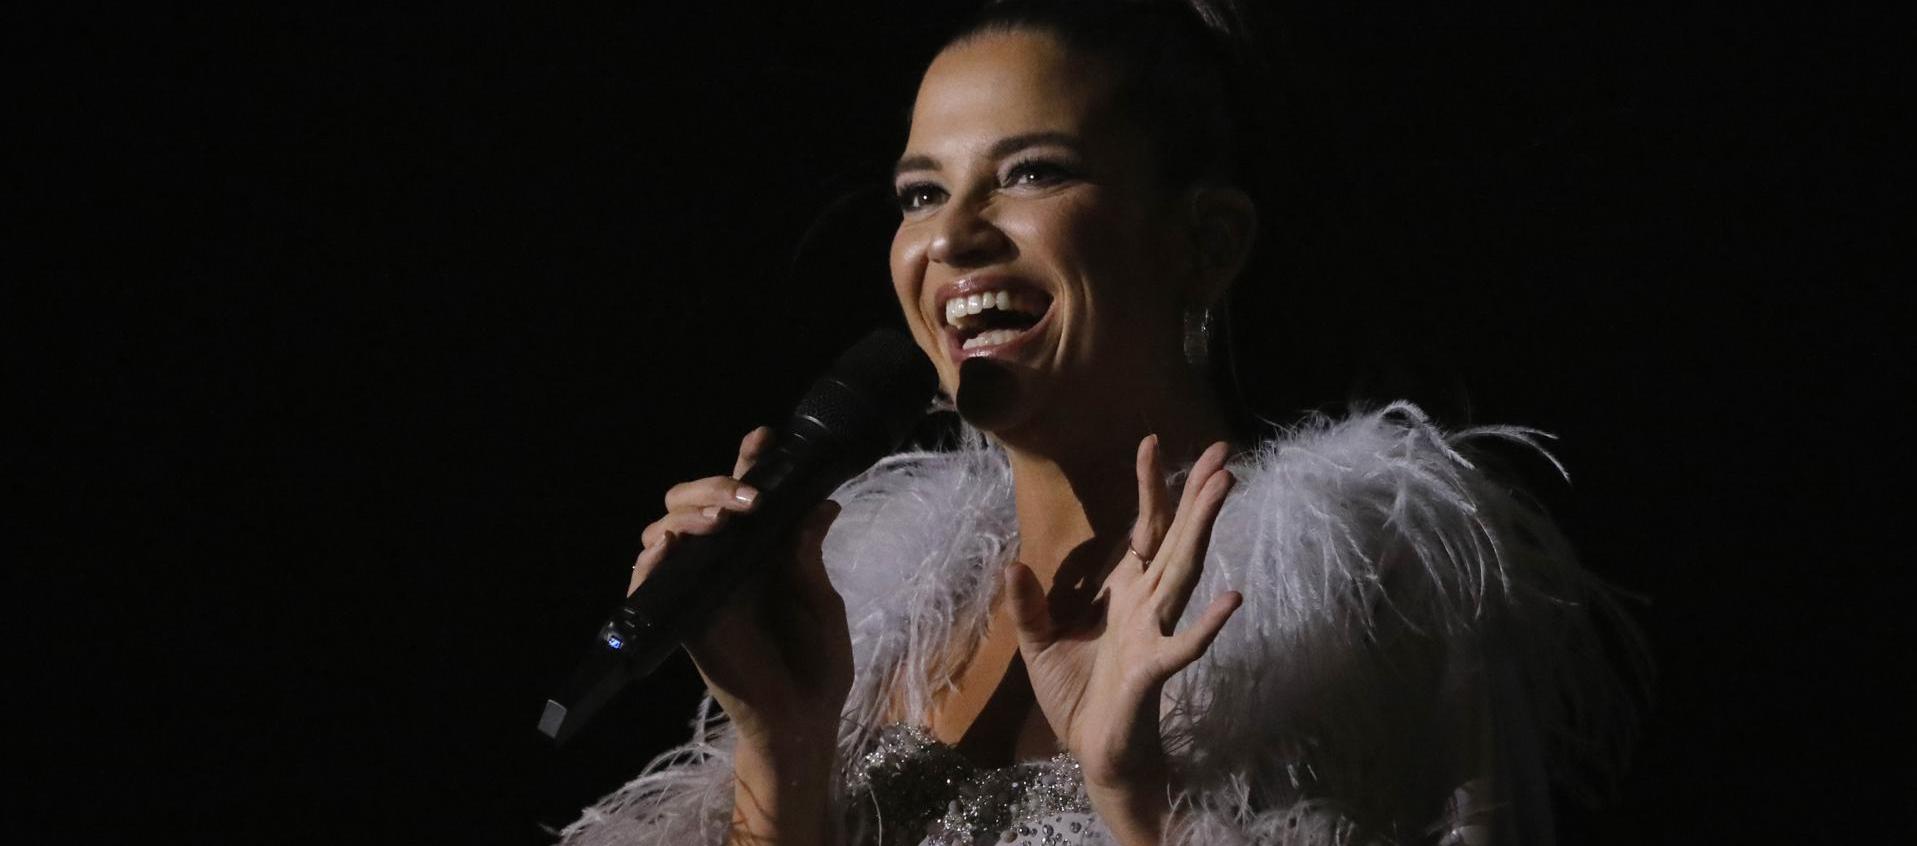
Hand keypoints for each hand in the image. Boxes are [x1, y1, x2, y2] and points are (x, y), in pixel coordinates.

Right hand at [630, 427, 853, 752]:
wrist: (804, 718)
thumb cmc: (818, 660)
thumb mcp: (821, 600)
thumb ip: (808, 554)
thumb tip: (821, 503)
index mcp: (760, 550)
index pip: (744, 494)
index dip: (747, 462)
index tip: (764, 438)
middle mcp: (724, 561)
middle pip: (693, 502)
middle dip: (713, 485)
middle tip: (747, 495)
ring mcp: (699, 587)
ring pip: (666, 531)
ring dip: (688, 514)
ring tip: (721, 518)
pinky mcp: (682, 618)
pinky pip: (651, 584)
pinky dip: (653, 561)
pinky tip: (671, 547)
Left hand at [1006, 437, 1242, 840]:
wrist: (1094, 754)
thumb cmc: (1076, 698)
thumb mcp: (1039, 645)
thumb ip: (1029, 605)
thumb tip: (1013, 564)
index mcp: (1124, 592)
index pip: (1143, 530)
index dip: (1150, 488)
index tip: (1152, 441)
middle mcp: (1146, 604)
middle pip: (1176, 539)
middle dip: (1198, 496)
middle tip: (1224, 452)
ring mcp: (1154, 634)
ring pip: (1184, 573)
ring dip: (1203, 531)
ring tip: (1225, 489)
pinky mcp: (1154, 670)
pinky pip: (1184, 644)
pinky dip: (1208, 624)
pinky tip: (1233, 598)